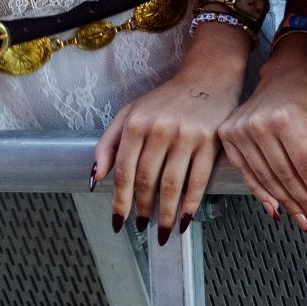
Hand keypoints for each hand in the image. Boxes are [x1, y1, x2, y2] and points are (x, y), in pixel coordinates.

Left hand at [93, 61, 243, 241]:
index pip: (123, 172)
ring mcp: (187, 135)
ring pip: (172, 184)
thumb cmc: (167, 98)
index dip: (119, 201)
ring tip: (161, 229)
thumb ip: (107, 143)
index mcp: (136, 123)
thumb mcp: (130, 112)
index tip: (118, 221)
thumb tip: (96, 179)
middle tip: (141, 225)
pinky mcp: (210, 141)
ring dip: (166, 213)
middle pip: (147, 181)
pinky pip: (198, 179)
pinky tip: (186, 217)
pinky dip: (191, 203)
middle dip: (142, 209)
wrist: (208, 76)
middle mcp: (160, 129)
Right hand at [217, 38, 306, 232]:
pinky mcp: (228, 138)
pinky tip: (278, 210)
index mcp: (285, 116)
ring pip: (267, 180)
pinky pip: (247, 175)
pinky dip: (263, 196)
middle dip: (305, 204)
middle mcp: (258, 124)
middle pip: (285, 176)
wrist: (280, 80)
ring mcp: (239, 132)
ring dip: (287, 205)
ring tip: (304, 221)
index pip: (305, 164)